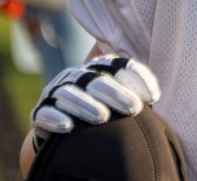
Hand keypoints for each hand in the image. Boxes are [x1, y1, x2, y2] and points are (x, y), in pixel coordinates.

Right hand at [30, 55, 160, 148]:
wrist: (69, 132)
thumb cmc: (105, 111)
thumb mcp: (121, 99)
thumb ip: (135, 92)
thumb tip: (156, 95)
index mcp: (99, 68)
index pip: (118, 65)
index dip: (136, 76)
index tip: (154, 95)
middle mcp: (77, 76)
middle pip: (96, 79)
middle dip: (116, 93)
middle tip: (134, 108)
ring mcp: (56, 92)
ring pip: (70, 93)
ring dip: (85, 104)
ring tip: (102, 117)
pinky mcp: (40, 112)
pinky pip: (44, 112)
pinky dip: (55, 118)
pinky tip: (68, 126)